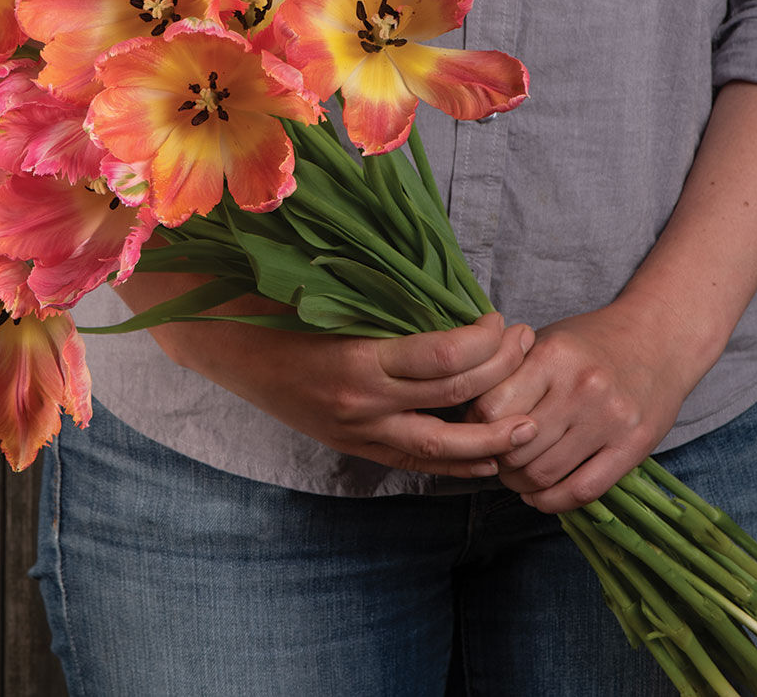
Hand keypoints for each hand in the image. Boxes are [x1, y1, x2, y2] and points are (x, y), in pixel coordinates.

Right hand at [144, 294, 539, 478]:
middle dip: (502, 374)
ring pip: (442, 446)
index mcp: (360, 357)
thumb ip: (391, 300)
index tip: (498, 320)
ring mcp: (358, 430)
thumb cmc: (279, 306)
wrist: (227, 347)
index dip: (486, 341)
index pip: (447, 356)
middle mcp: (363, 402)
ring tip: (529, 426)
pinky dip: (455, 461)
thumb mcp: (335, 295)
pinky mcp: (354, 445)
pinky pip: (415, 460)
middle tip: (526, 347)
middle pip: (455, 396)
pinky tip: (485, 457)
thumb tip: (453, 295)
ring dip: (491, 437)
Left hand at [471, 299, 701, 511]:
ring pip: (544, 474)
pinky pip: (582, 491)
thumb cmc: (591, 341)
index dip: (475, 426)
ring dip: (519, 484)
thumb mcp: (546, 340)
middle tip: (494, 458)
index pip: (491, 408)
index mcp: (554, 356)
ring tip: (515, 475)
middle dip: (496, 460)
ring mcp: (611, 420)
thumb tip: (464, 415)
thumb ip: (509, 372)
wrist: (659, 338)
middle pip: (515, 447)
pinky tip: (540, 494)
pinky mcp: (634, 446)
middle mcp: (582, 388)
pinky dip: (551, 501)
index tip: (476, 430)